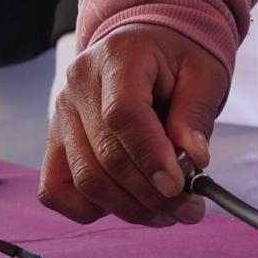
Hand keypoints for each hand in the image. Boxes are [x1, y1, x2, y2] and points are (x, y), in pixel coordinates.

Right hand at [38, 24, 229, 227]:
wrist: (148, 43)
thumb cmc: (178, 57)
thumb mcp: (203, 72)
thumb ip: (196, 114)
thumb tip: (193, 160)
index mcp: (117, 57)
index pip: (122, 114)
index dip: (150, 155)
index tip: (179, 185)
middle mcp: (78, 86)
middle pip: (104, 154)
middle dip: (150, 193)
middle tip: (190, 210)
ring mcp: (59, 115)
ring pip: (83, 178)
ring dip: (129, 207)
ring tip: (169, 214)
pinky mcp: (54, 142)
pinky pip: (56, 190)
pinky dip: (91, 207)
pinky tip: (129, 204)